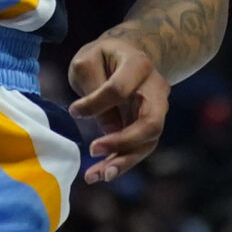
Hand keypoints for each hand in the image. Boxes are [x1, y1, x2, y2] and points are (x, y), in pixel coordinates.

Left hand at [66, 28, 169, 184]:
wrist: (128, 55)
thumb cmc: (103, 57)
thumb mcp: (88, 60)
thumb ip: (93, 89)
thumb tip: (105, 129)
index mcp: (139, 64)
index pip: (119, 90)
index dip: (95, 104)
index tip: (74, 110)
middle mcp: (156, 89)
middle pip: (150, 123)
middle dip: (123, 143)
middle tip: (93, 151)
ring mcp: (158, 109)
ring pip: (147, 142)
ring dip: (122, 162)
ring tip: (95, 176)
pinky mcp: (149, 126)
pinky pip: (140, 148)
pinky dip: (121, 162)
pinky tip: (101, 173)